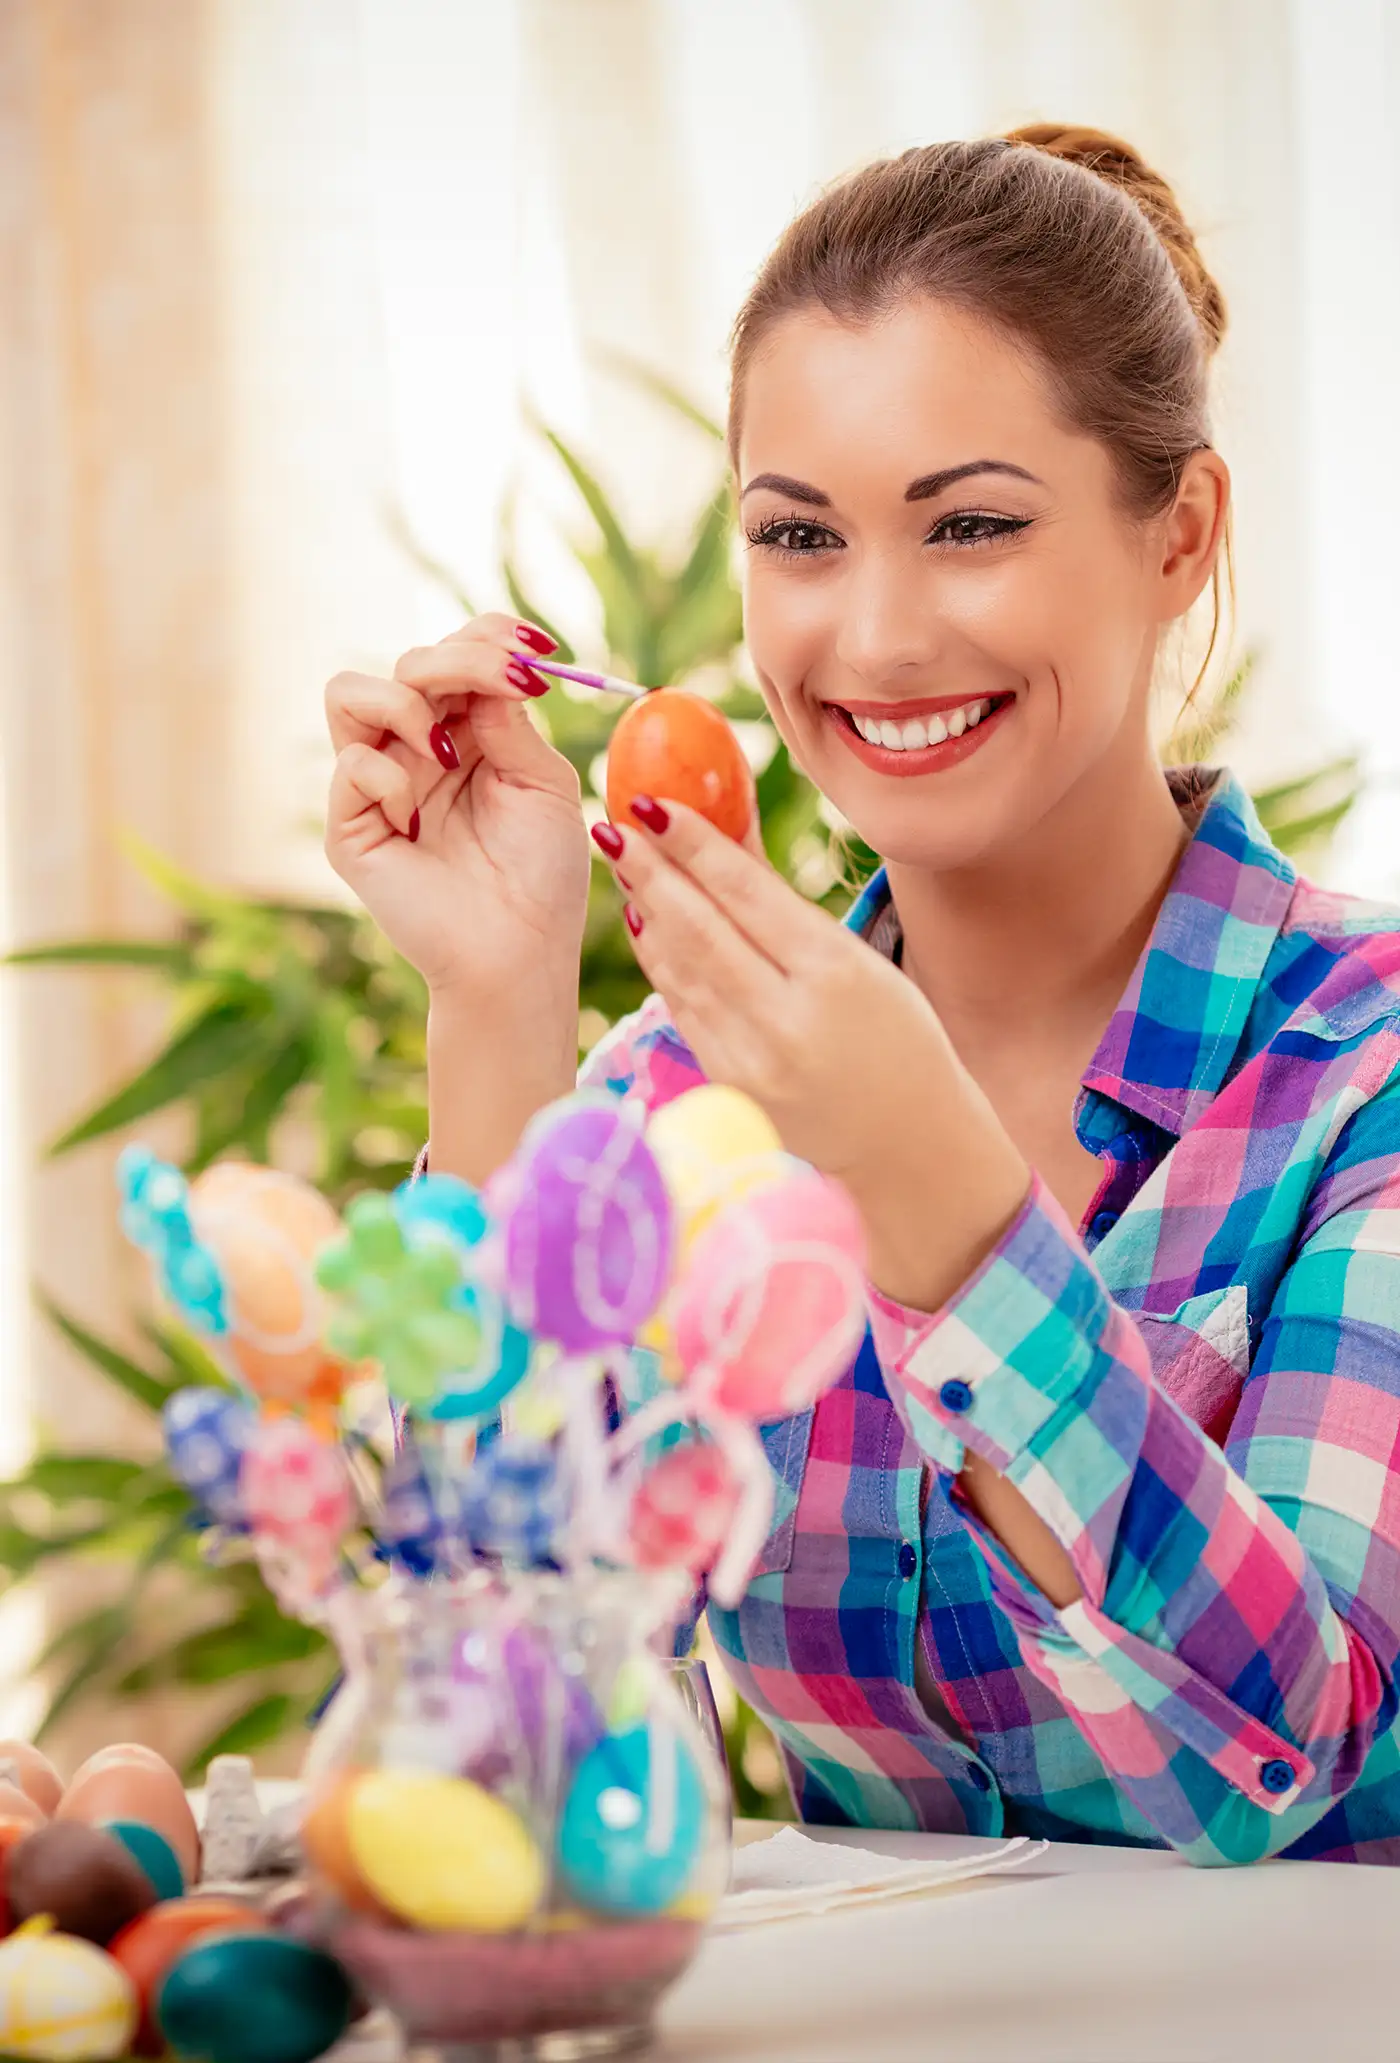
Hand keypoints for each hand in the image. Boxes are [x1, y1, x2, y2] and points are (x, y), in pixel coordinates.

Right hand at [324, 616, 590, 996]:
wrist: (520, 954)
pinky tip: (421, 817)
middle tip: (511, 687)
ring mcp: (378, 786)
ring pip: (348, 691)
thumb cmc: (540, 876)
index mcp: (466, 735)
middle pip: (408, 661)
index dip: (488, 637)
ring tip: (446, 748)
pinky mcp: (351, 828)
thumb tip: (486, 668)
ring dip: (405, 700)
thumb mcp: (543, 783)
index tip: (539, 652)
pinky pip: (350, 765)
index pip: (454, 654)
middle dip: (460, 661)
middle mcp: (415, 751)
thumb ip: (508, 720)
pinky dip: (389, 776)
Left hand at [594, 798, 1029, 1309]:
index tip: (655, 804)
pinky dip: (661, 961)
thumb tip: (730, 835)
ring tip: (621, 859)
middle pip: (702, 928)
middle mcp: (788, 1018)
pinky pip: (685, 1009)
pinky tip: (644, 922)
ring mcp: (752, 1059)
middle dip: (652, 871)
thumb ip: (788, 910)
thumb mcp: (861, 967)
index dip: (695, 845)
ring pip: (684, 968)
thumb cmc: (899, 1043)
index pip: (748, 895)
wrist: (909, 1151)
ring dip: (647, 909)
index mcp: (834, 975)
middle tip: (614, 822)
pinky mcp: (729, 1087)